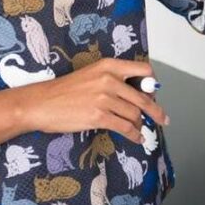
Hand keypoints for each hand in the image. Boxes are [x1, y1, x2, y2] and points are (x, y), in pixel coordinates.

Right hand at [23, 58, 168, 143]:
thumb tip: (136, 94)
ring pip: (135, 114)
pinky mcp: (99, 116)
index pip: (143, 71)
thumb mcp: (92, 74)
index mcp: (109, 65)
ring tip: (140, 130)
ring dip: (140, 125)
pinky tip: (136, 138)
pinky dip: (134, 135)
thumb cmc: (65, 90)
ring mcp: (104, 98)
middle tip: (163, 119)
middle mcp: (110, 79)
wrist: (42, 103)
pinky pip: (125, 127)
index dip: (152, 84)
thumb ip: (114, 80)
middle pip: (143, 96)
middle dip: (155, 111)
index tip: (154, 93)